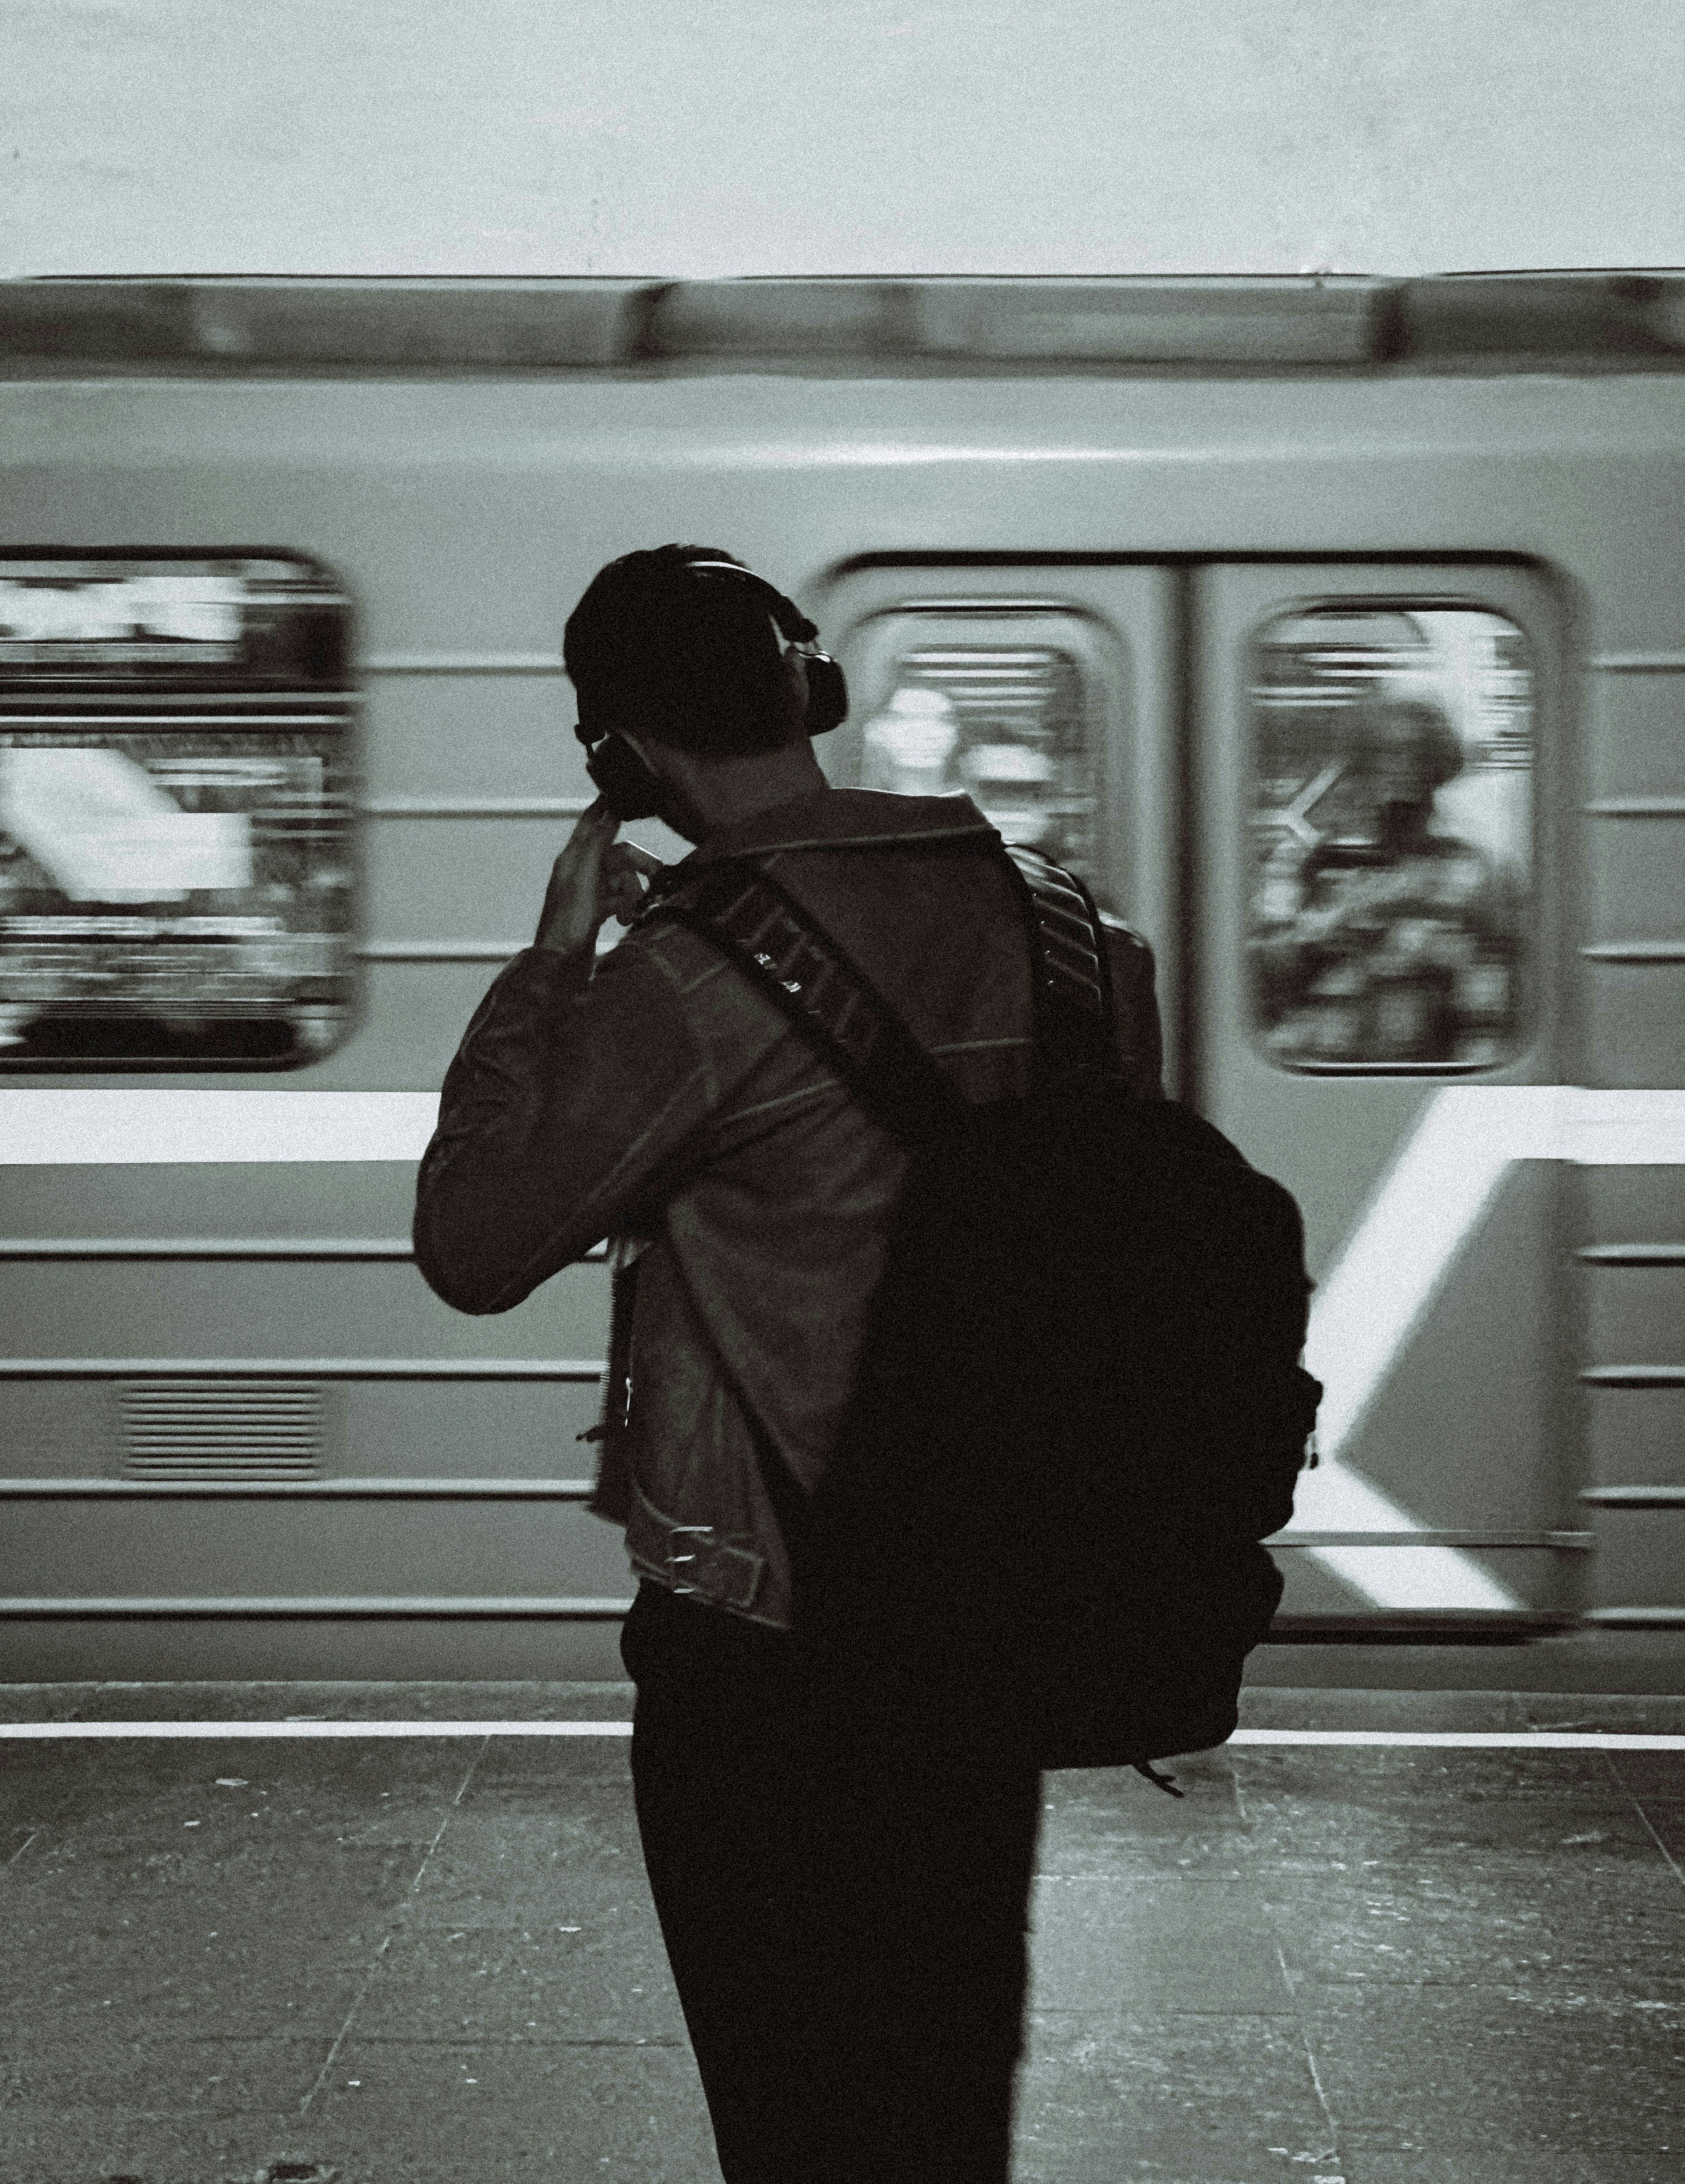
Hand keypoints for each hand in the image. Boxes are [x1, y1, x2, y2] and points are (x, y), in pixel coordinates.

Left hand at [534, 797, 665, 954]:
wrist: (560, 964)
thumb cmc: (566, 924)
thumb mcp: (584, 877)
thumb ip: (596, 843)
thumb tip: (608, 812)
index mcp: (573, 860)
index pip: (590, 825)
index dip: (604, 810)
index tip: (619, 797)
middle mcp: (579, 873)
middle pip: (616, 856)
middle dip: (635, 867)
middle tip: (655, 874)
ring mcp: (588, 893)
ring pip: (621, 879)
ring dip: (631, 894)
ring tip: (631, 911)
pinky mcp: (595, 912)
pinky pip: (618, 900)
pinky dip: (626, 908)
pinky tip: (626, 920)